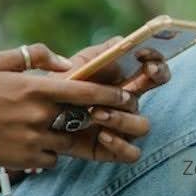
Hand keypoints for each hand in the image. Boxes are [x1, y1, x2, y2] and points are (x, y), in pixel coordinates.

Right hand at [0, 43, 135, 170]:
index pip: (85, 93)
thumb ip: (35, 55)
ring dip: (68, 134)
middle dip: (94, 117)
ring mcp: (32, 140)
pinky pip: (51, 158)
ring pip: (68, 141)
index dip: (109, 94)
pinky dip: (49, 151)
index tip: (123, 95)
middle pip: (82, 120)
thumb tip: (64, 62)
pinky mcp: (24, 159)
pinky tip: (33, 140)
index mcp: (34, 88)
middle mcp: (37, 115)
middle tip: (99, 114)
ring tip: (54, 126)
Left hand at [44, 36, 172, 162]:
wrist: (39, 116)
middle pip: (155, 97)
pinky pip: (132, 153)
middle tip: (132, 81)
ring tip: (96, 113)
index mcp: (124, 80)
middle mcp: (129, 103)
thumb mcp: (76, 65)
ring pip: (142, 125)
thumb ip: (98, 53)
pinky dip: (120, 145)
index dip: (156, 62)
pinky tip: (102, 135)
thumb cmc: (60, 88)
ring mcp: (124, 127)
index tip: (144, 57)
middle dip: (150, 83)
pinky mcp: (113, 150)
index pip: (154, 70)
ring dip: (122, 119)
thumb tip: (123, 42)